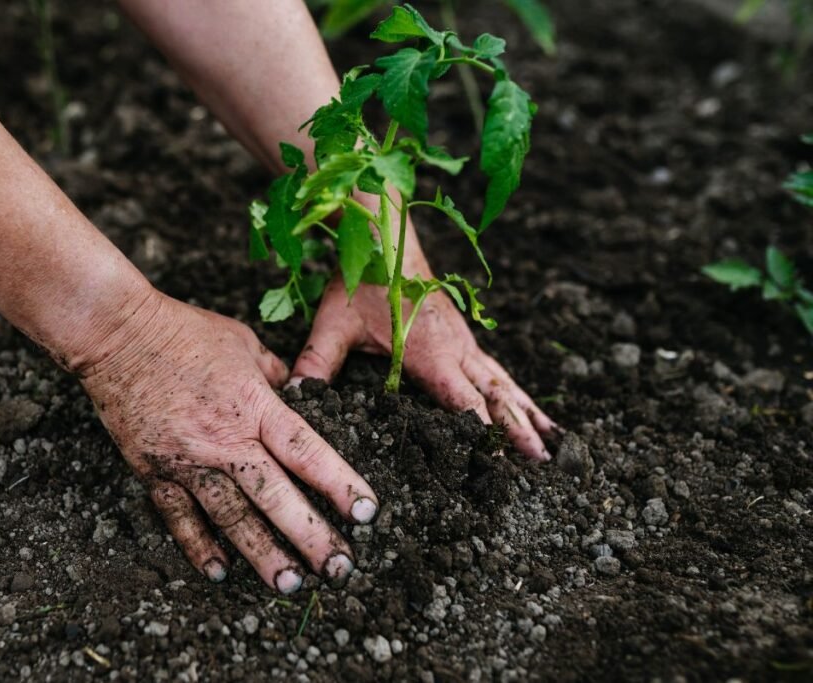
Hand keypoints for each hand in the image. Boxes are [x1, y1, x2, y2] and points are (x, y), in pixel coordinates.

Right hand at [78, 289, 377, 592]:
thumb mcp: (243, 342)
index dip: (339, 484)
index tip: (367, 513)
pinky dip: (199, 547)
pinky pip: (179, 518)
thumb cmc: (184, 331)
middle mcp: (224, 439)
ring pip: (231, 517)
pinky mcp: (154, 471)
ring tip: (290, 586)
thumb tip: (297, 392)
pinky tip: (220, 573)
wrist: (116, 334)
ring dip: (262, 554)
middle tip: (339, 569)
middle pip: (275, 496)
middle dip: (310, 536)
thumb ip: (274, 374)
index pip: (306, 452)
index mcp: (254, 405)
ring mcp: (188, 460)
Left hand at [290, 255, 556, 460]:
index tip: (503, 464)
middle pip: (496, 398)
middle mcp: (456, 351)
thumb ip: (315, 362)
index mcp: (430, 355)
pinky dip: (519, 394)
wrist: (389, 237)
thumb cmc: (362, 282)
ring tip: (554, 446)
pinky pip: (498, 371)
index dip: (483, 434)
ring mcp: (465, 343)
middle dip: (519, 433)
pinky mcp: (465, 337)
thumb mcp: (333, 325)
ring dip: (529, 415)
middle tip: (544, 467)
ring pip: (505, 385)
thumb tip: (294, 396)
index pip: (462, 403)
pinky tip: (532, 409)